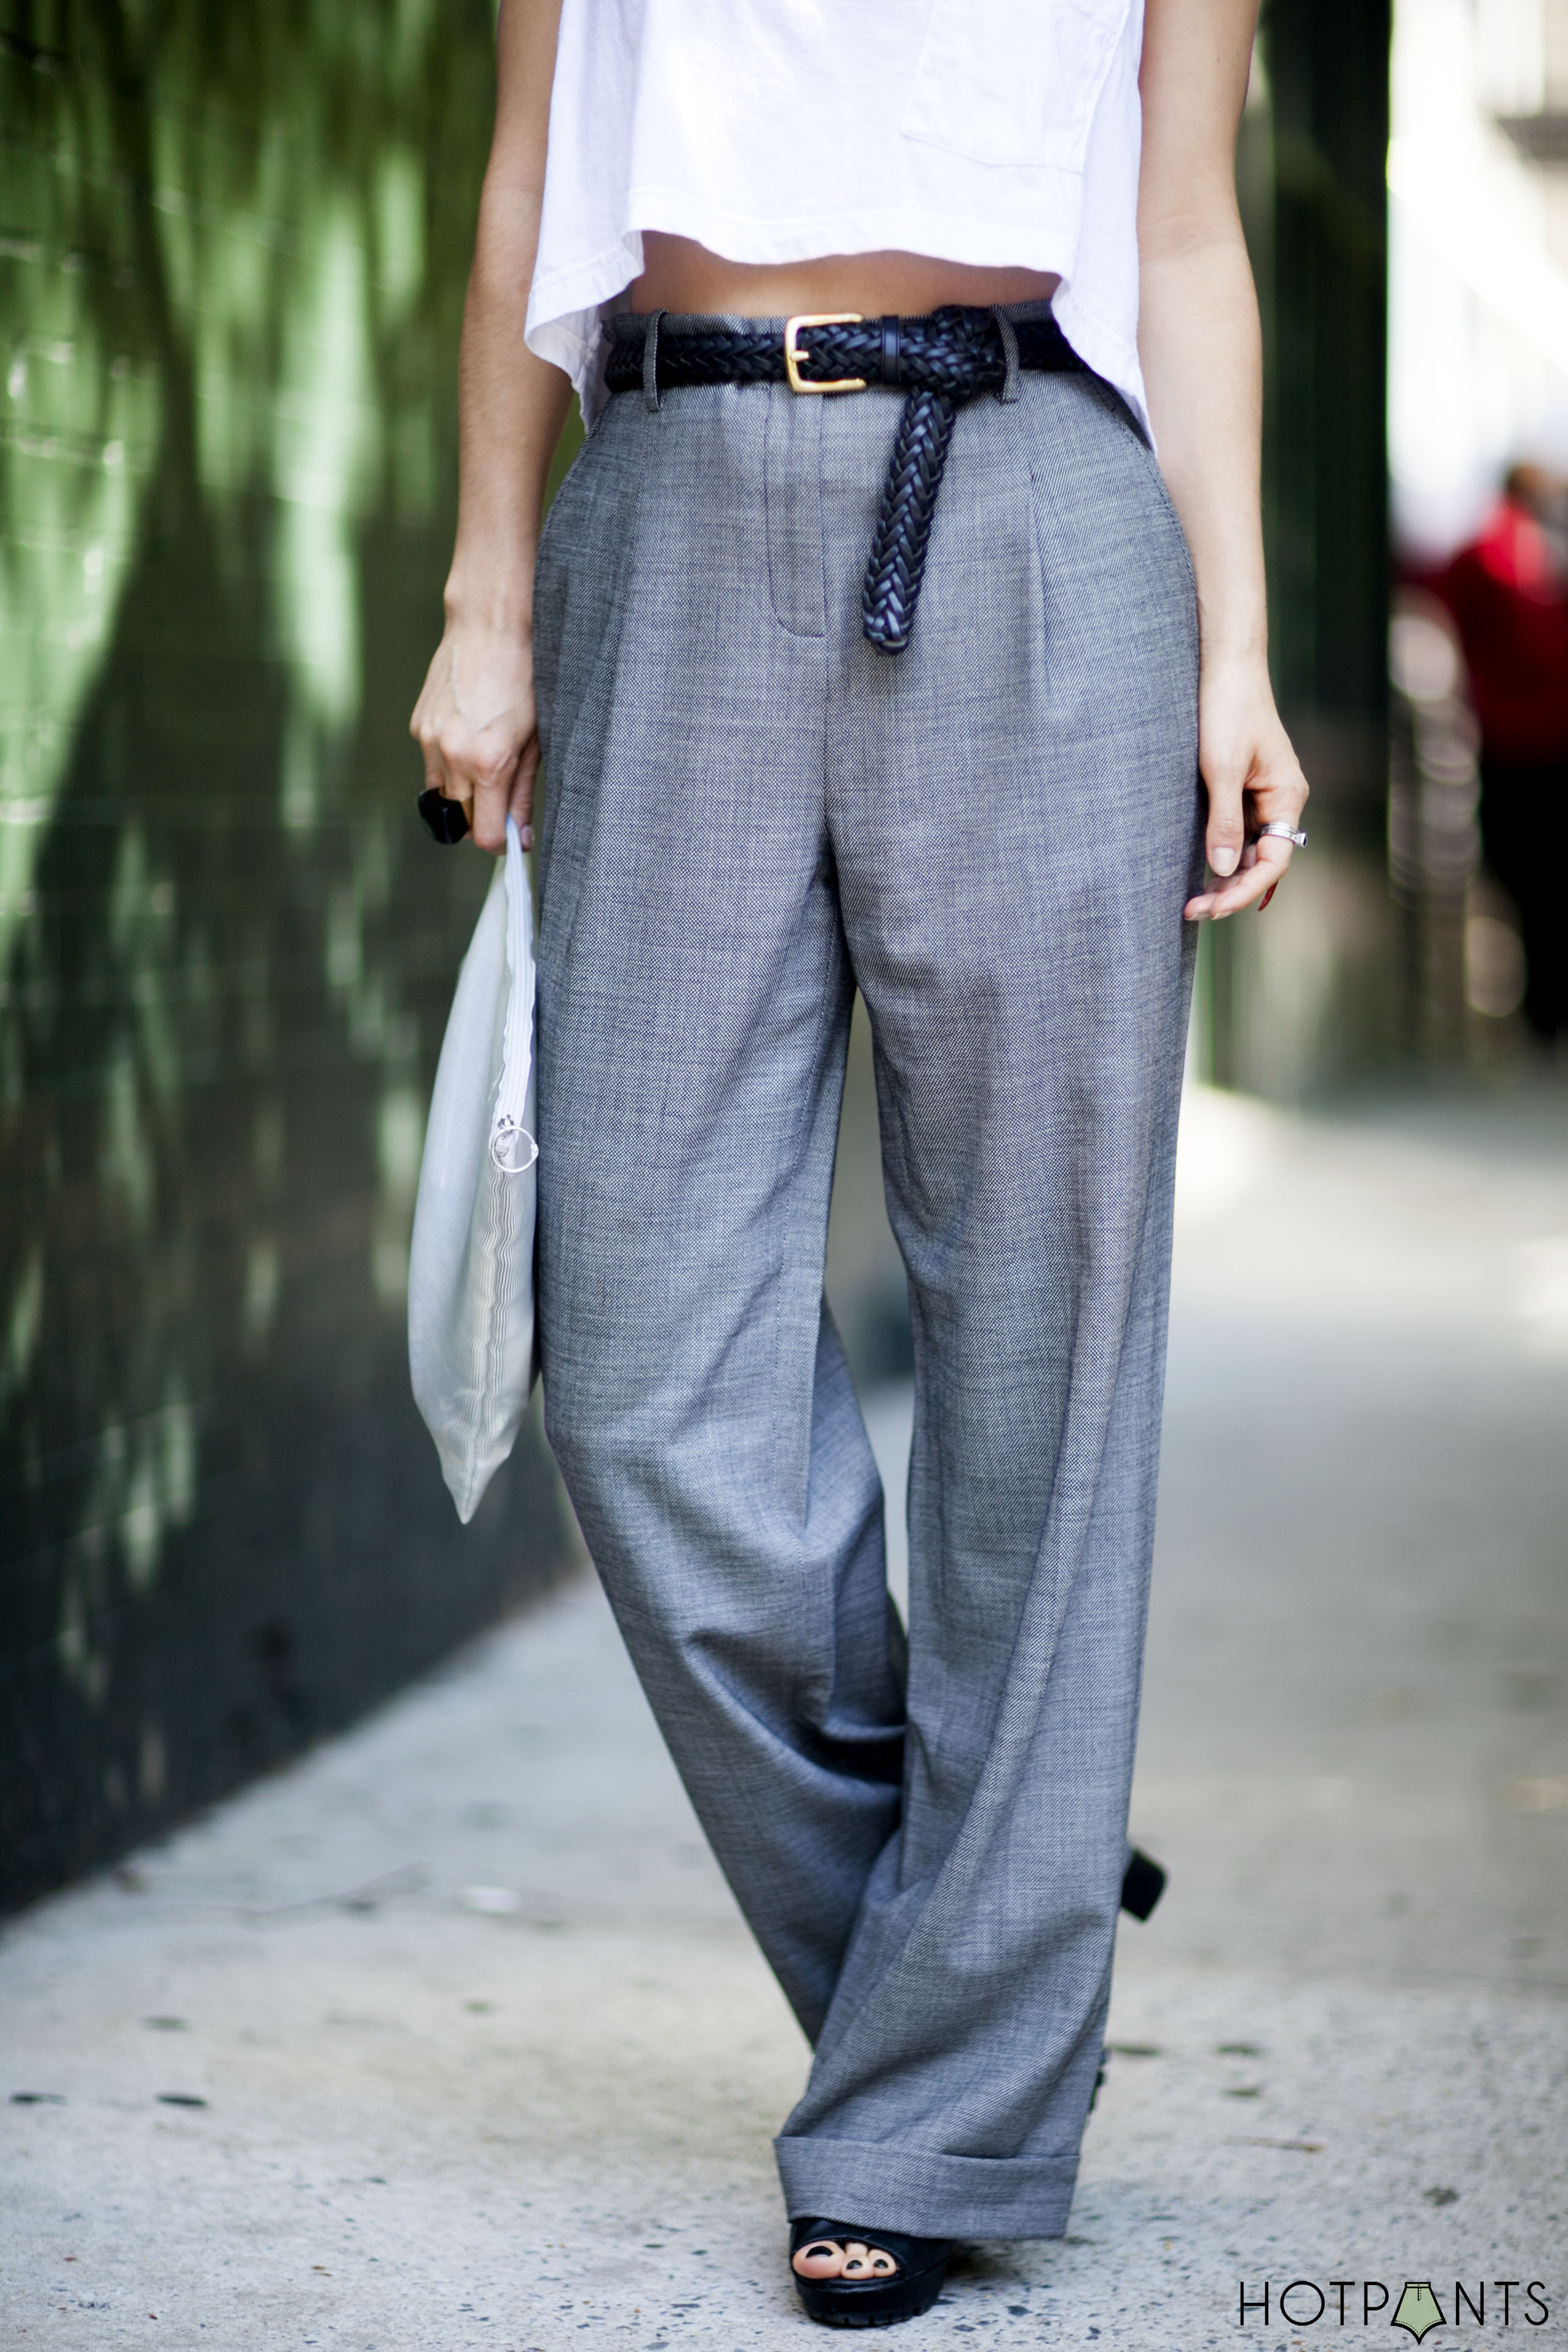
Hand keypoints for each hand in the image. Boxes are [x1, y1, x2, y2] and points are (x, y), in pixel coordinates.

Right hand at [409, 619, 538, 854]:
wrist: (490, 628)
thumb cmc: (524, 680)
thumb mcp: (536, 742)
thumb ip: (523, 794)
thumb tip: (520, 836)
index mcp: (488, 763)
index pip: (482, 834)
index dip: (499, 840)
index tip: (510, 835)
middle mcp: (453, 756)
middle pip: (461, 818)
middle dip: (482, 815)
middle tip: (504, 792)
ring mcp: (430, 740)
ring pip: (443, 793)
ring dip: (464, 790)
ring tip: (487, 757)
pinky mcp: (418, 726)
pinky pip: (432, 765)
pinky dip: (449, 763)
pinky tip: (469, 734)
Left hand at [1184, 651, 1308, 919]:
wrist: (1225, 667)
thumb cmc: (1226, 709)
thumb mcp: (1221, 767)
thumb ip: (1224, 820)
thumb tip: (1225, 869)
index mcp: (1287, 796)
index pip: (1274, 861)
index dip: (1245, 891)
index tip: (1212, 909)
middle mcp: (1281, 801)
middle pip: (1263, 862)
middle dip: (1231, 890)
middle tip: (1192, 911)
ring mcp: (1262, 796)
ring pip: (1250, 850)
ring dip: (1225, 877)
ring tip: (1192, 901)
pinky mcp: (1243, 789)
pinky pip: (1238, 832)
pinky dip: (1220, 854)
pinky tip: (1198, 871)